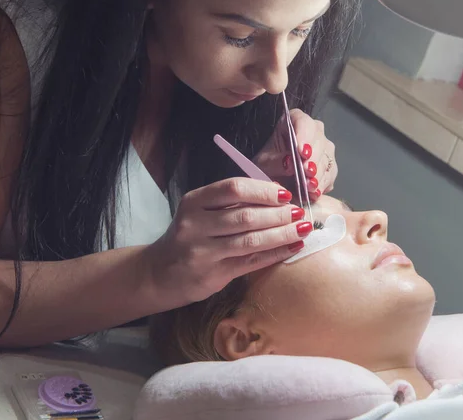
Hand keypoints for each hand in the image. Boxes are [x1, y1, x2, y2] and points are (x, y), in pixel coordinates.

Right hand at [143, 178, 311, 306]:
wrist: (159, 273)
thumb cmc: (189, 235)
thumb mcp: (200, 212)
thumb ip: (230, 202)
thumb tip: (277, 194)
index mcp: (194, 202)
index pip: (232, 188)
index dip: (262, 190)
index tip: (285, 193)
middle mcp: (195, 225)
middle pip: (245, 215)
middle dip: (278, 214)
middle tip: (300, 212)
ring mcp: (202, 252)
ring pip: (250, 240)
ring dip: (282, 233)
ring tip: (303, 228)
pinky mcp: (212, 274)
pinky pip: (251, 262)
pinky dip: (275, 253)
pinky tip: (293, 247)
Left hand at [253, 109, 337, 200]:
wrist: (274, 179)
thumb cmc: (268, 164)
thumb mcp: (264, 163)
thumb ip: (276, 161)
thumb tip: (289, 163)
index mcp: (294, 121)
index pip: (303, 122)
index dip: (304, 136)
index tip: (302, 152)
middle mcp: (313, 131)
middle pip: (319, 140)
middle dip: (313, 158)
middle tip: (307, 171)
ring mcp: (324, 148)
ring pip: (327, 157)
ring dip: (319, 173)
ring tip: (310, 185)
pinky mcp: (330, 166)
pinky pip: (330, 173)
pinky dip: (323, 184)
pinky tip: (315, 192)